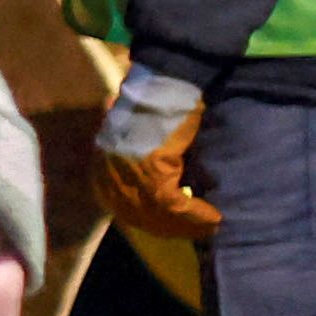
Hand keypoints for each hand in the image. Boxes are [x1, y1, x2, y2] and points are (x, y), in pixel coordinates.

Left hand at [95, 62, 220, 242]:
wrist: (165, 82)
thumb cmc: (158, 108)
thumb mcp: (142, 143)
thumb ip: (144, 167)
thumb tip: (166, 194)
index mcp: (102, 166)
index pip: (125, 208)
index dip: (154, 222)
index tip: (178, 228)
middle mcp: (108, 172)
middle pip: (139, 216)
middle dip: (171, 227)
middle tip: (199, 232)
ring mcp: (126, 171)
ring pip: (157, 214)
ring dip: (187, 225)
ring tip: (211, 227)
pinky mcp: (149, 168)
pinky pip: (172, 204)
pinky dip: (195, 214)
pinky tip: (213, 217)